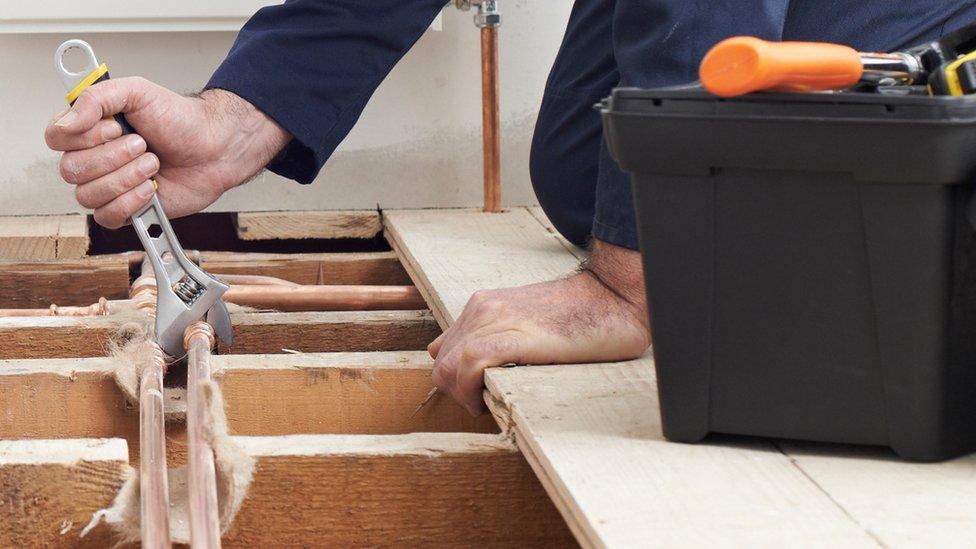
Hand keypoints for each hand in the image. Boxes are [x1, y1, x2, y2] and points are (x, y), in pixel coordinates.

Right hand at [45, 79, 289, 227]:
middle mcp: (94, 159)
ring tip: (153, 163)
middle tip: (143, 145)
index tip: (115, 127)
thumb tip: (64, 123)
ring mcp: (109, 186)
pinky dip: (130, 202)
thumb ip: (94, 99)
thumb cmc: (180, 120)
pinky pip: (107, 217)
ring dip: (125, 178)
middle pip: (71, 169)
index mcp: (90, 130)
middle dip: (114, 157)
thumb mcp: (137, 92)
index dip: (84, 137)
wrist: (215, 147)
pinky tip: (151, 188)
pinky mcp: (128, 209)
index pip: (56, 138)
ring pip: (87, 195)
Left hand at [428, 239, 651, 414]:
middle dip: (456, 394)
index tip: (480, 393)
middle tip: (485, 404)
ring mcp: (495, 319)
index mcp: (485, 306)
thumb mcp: (530, 323)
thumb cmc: (584, 316)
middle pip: (440, 363)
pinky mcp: (512, 335)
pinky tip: (489, 401)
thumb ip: (504, 338)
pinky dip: (470, 390)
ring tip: (489, 404)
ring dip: (462, 396)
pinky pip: (468, 364)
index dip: (456, 380)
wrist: (615, 296)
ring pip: (447, 368)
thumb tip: (488, 369)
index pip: (445, 350)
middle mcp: (483, 309)